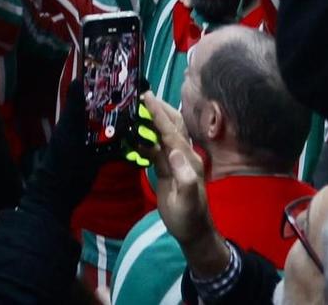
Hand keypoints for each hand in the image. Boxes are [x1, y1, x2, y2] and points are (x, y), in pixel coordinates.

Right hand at [143, 91, 227, 270]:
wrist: (193, 232)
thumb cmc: (188, 218)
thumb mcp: (187, 201)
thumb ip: (184, 177)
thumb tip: (174, 152)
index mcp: (188, 160)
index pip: (171, 132)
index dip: (159, 114)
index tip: (147, 97)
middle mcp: (184, 156)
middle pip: (173, 125)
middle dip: (159, 109)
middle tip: (142, 95)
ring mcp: (176, 162)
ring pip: (165, 134)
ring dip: (153, 120)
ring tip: (137, 108)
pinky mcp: (168, 169)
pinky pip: (157, 148)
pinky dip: (147, 138)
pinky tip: (135, 135)